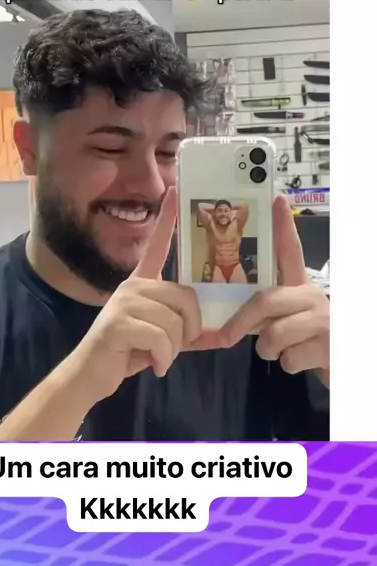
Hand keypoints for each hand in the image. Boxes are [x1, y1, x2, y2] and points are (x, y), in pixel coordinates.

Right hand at [73, 188, 202, 402]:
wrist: (90, 375)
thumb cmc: (128, 352)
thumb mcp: (164, 340)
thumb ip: (190, 333)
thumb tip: (225, 335)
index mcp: (142, 283)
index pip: (157, 245)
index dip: (166, 219)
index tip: (174, 189)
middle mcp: (133, 285)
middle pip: (185, 298)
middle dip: (188, 331)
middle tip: (171, 347)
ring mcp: (124, 302)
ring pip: (175, 322)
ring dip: (173, 349)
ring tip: (158, 356)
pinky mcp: (119, 323)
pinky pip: (162, 339)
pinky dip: (163, 359)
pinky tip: (151, 365)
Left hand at [214, 195, 329, 385]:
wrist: (342, 366)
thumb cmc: (306, 342)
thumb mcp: (286, 320)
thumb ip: (264, 312)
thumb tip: (223, 320)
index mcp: (300, 286)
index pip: (291, 250)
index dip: (283, 226)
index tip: (277, 199)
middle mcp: (312, 296)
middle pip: (266, 299)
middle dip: (241, 322)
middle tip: (225, 338)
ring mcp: (322, 319)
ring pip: (273, 334)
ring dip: (269, 351)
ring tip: (284, 350)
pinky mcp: (328, 345)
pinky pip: (288, 357)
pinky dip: (287, 364)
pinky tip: (302, 360)